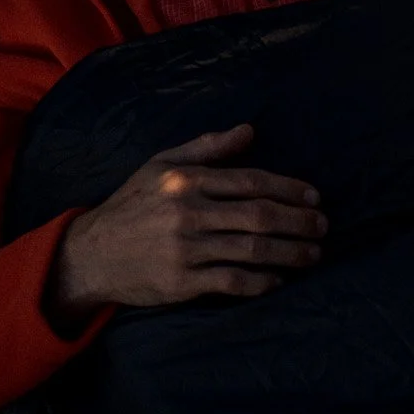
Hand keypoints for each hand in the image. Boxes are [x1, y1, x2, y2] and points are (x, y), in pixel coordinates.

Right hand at [49, 124, 324, 318]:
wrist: (91, 254)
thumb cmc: (131, 206)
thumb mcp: (160, 165)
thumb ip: (206, 148)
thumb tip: (249, 131)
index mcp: (186, 180)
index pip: (251, 181)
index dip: (289, 189)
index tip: (314, 198)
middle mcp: (188, 213)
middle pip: (259, 216)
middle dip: (299, 222)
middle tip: (322, 227)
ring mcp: (185, 249)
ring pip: (252, 250)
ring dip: (290, 253)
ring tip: (313, 254)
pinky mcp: (181, 282)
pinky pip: (233, 282)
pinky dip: (261, 282)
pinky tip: (278, 279)